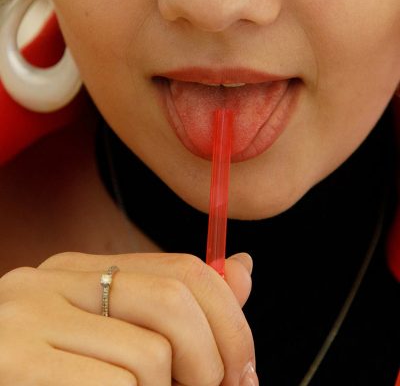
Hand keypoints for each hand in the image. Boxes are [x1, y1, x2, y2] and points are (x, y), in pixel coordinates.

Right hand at [0, 252, 255, 384]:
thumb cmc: (57, 377)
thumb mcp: (112, 337)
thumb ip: (176, 308)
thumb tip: (243, 267)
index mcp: (79, 269)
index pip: (183, 270)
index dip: (230, 320)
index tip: (242, 368)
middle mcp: (52, 281)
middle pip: (174, 301)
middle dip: (212, 361)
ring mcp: (29, 319)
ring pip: (151, 356)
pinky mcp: (16, 363)